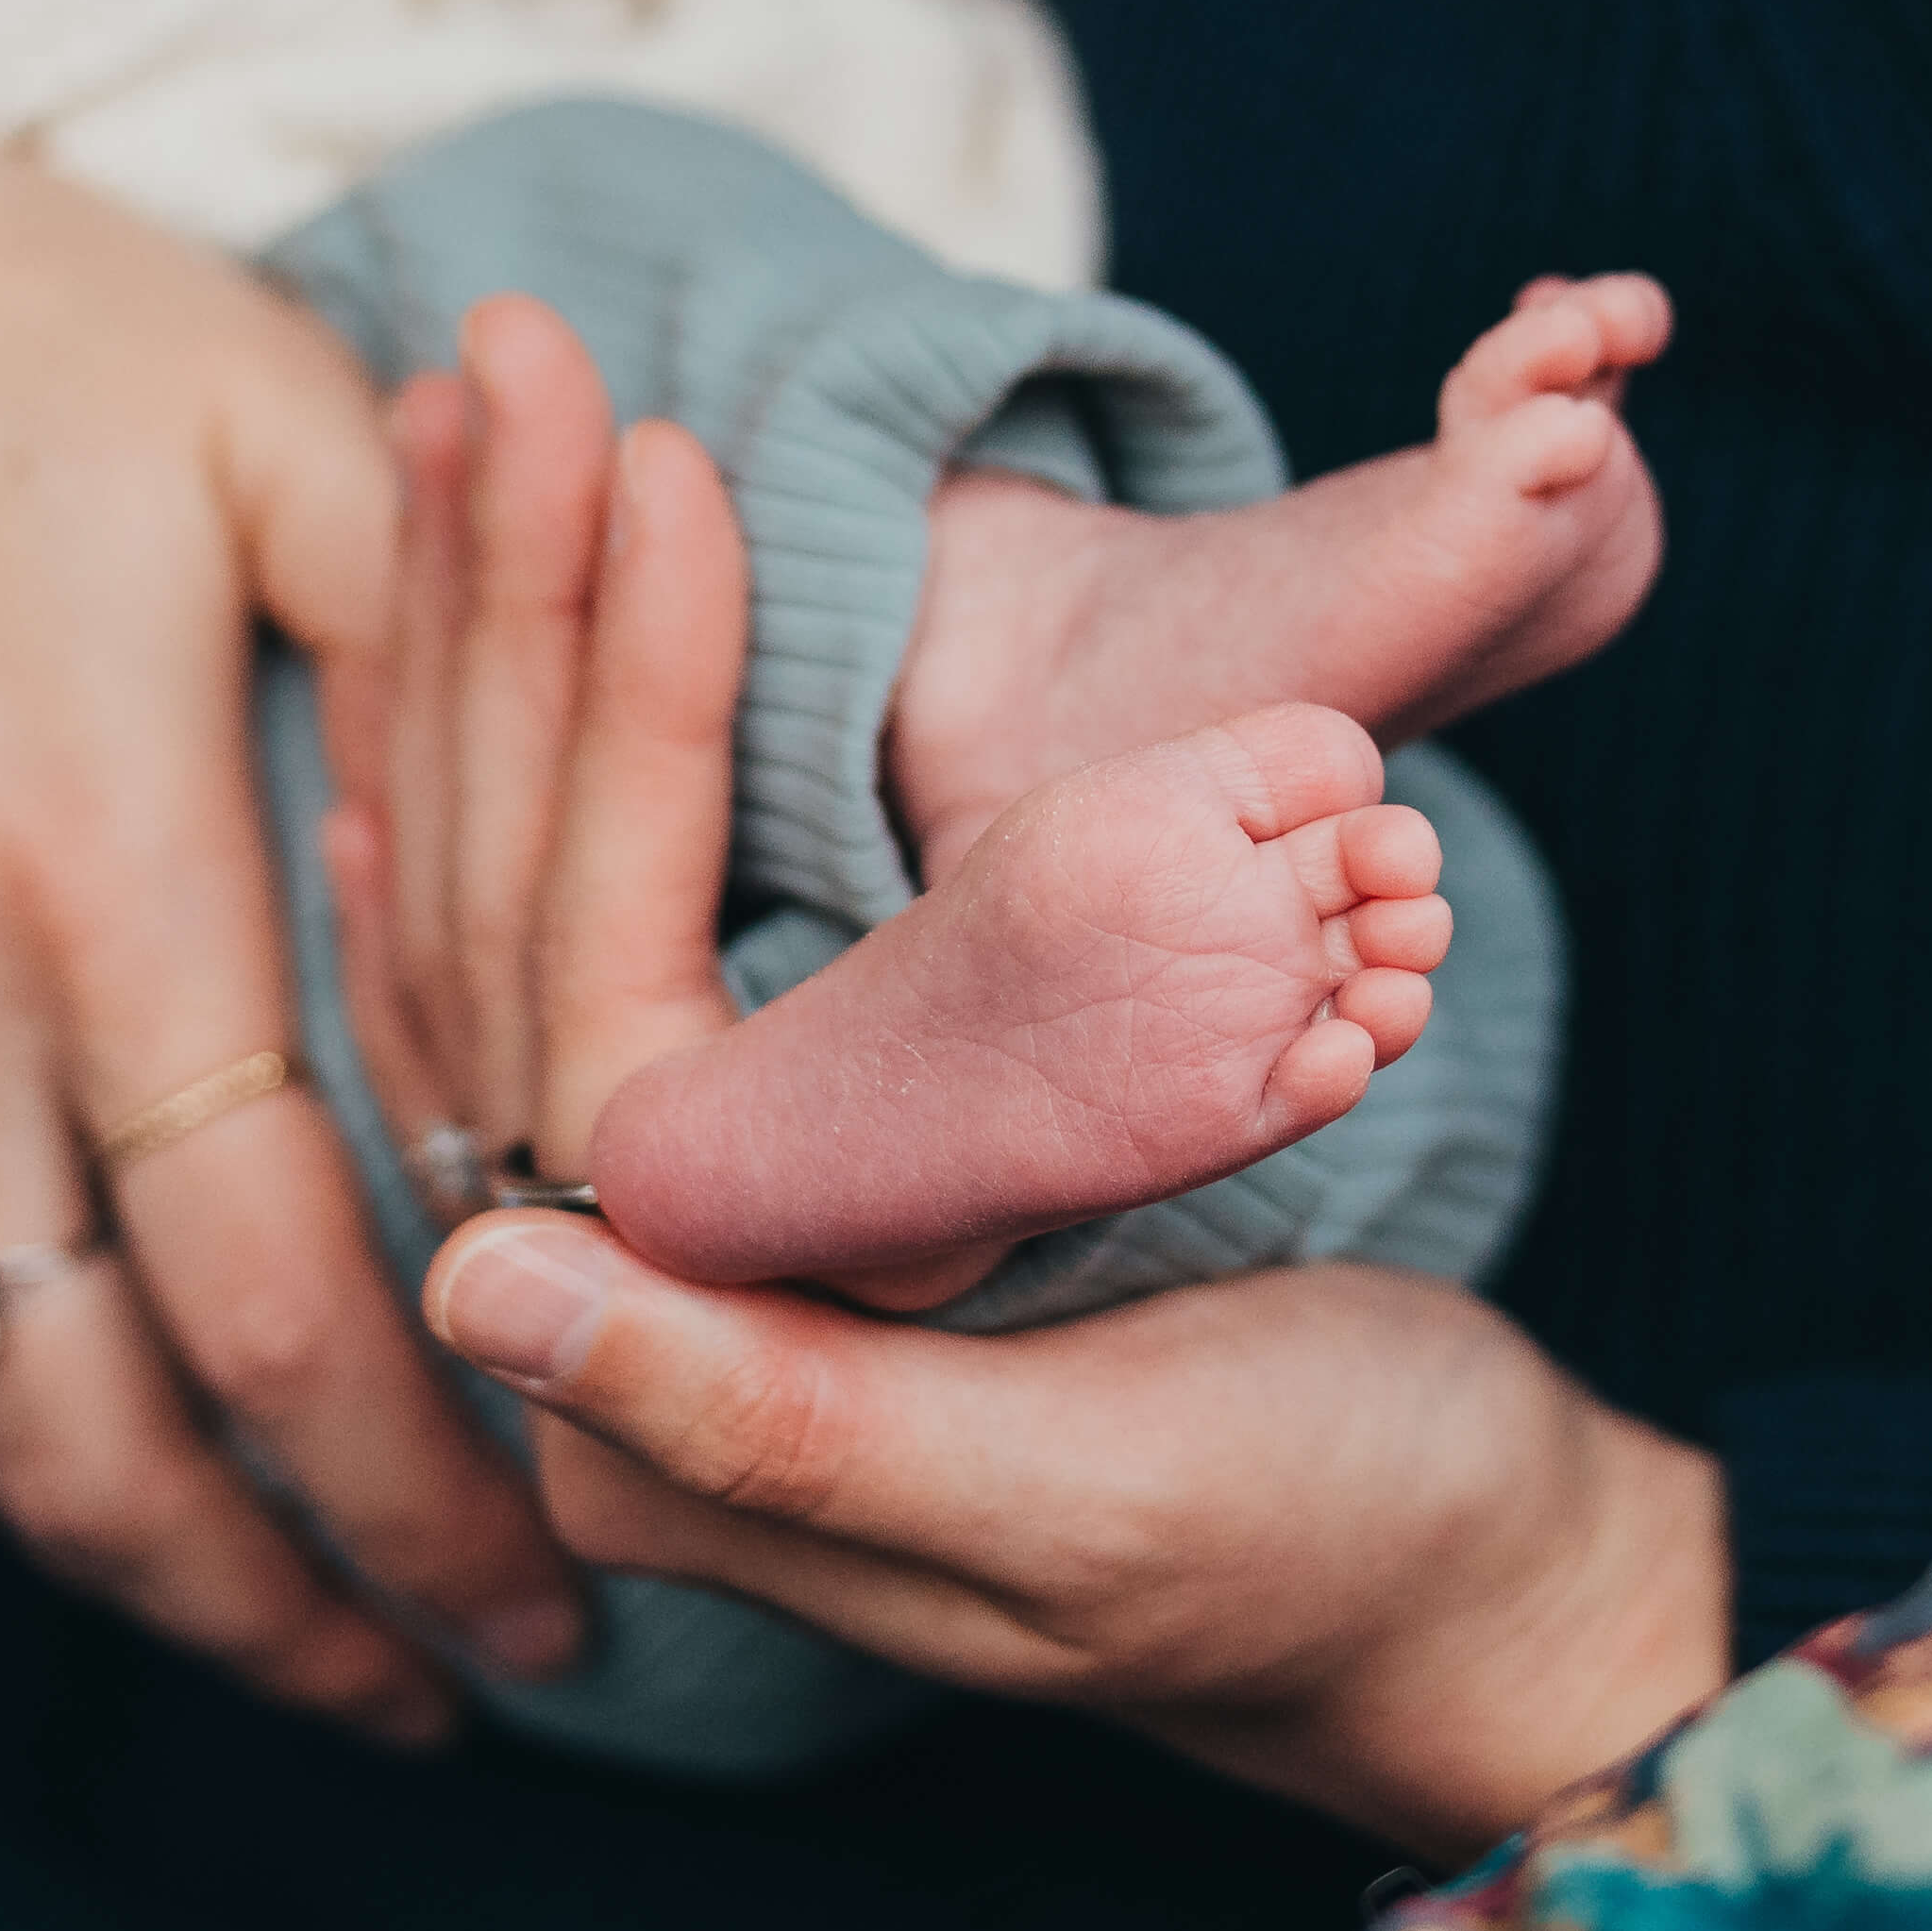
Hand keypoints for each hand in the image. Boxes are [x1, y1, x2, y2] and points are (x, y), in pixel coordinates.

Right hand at [0, 0, 582, 1732]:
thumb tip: (640, 783)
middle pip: (111, 1437)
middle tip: (491, 1683)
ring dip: (153, 1572)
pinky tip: (135, 1487)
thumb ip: (460, 624)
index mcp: (90, 875)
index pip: (279, 1287)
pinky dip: (14, 1446)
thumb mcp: (263, 416)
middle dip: (308, 1601)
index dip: (431, 1464)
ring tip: (332, 1656)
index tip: (578, 1569)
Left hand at [403, 410, 1728, 1851]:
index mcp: (659, 1404)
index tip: (649, 462)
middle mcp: (622, 1330)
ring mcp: (683, 1255)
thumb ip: (777, 1419)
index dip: (597, 714)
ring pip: (522, 903)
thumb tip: (474, 1282)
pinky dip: (555, 754)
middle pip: (497, 922)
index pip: (567, 996)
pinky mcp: (770, 1193)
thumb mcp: (1079, 1496)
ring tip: (480, 401)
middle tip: (512, 343)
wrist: (1458, 1587)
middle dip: (505, 615)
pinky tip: (482, 639)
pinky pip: (604, 939)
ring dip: (503, 641)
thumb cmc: (1327, 1537)